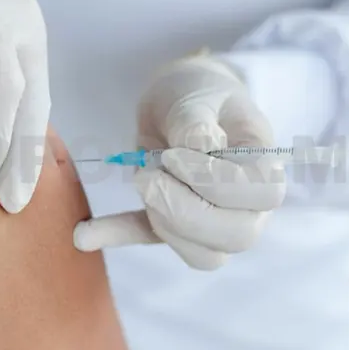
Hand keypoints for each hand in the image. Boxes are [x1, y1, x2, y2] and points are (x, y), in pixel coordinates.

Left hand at [73, 51, 286, 269]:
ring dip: (163, 225)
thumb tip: (199, 146)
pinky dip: (118, 237)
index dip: (215, 181)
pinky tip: (84, 234)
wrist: (182, 102)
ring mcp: (216, 223)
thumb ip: (196, 120)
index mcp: (264, 166)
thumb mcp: (197, 95)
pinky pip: (152, 242)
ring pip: (204, 255)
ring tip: (140, 179)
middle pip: (236, 236)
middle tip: (148, 177)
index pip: (261, 195)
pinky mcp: (176, 227)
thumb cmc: (200, 94)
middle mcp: (250, 205)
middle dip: (185, 212)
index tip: (174, 154)